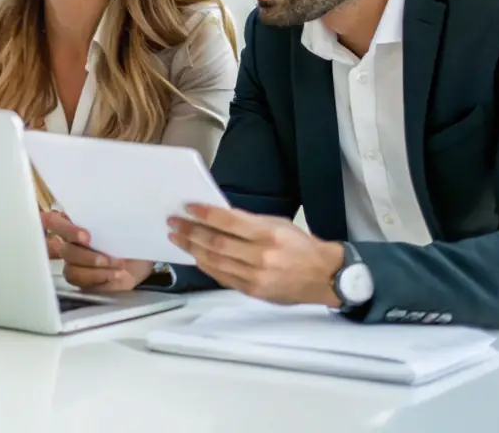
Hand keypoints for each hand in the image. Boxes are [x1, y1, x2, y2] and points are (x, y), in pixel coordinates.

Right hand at [43, 211, 153, 291]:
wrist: (139, 260)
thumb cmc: (127, 238)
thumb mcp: (121, 226)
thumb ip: (108, 221)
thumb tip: (108, 216)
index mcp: (73, 223)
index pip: (53, 222)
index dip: (65, 229)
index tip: (85, 236)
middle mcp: (69, 243)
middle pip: (65, 250)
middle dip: (87, 255)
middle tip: (105, 257)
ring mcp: (74, 264)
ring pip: (71, 269)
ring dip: (96, 269)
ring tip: (118, 266)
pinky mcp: (81, 282)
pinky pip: (82, 283)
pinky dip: (100, 278)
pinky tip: (116, 274)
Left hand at [168, 204, 343, 305]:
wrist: (323, 276)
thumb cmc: (300, 246)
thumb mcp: (277, 224)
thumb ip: (248, 222)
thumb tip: (216, 217)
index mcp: (268, 234)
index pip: (228, 222)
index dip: (204, 214)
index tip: (187, 208)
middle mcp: (261, 256)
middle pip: (216, 243)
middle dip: (191, 232)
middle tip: (174, 223)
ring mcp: (256, 276)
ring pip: (215, 261)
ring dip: (192, 249)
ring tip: (178, 238)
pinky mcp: (253, 291)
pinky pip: (222, 277)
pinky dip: (206, 266)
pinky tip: (195, 256)